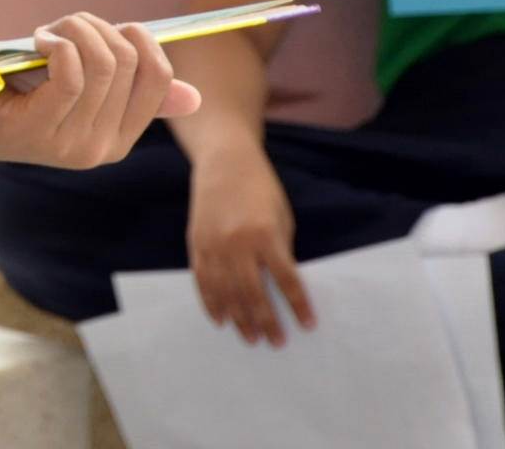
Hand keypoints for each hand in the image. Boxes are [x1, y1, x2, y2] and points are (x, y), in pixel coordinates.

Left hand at [0, 14, 200, 169]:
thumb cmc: (17, 92)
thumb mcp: (80, 86)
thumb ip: (128, 89)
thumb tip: (194, 98)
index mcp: (118, 139)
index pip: (160, 79)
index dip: (141, 39)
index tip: (109, 29)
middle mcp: (101, 149)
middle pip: (131, 62)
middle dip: (99, 28)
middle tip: (65, 28)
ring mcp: (72, 144)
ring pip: (104, 64)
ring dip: (75, 29)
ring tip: (48, 33)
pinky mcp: (40, 130)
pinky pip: (72, 72)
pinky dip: (58, 43)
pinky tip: (37, 43)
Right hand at [186, 143, 314, 345]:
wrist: (224, 162)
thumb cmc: (260, 188)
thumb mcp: (281, 217)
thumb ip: (280, 250)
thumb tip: (281, 287)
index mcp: (265, 234)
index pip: (286, 280)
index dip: (298, 305)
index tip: (307, 325)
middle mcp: (237, 243)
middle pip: (254, 293)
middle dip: (266, 321)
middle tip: (275, 342)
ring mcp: (214, 246)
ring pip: (227, 293)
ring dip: (240, 319)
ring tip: (251, 338)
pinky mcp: (197, 245)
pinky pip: (203, 282)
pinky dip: (212, 304)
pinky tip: (221, 320)